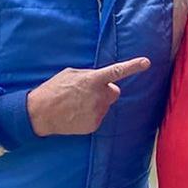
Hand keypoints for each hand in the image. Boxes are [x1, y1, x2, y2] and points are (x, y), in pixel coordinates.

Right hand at [27, 58, 150, 136]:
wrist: (41, 113)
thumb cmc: (54, 90)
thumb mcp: (70, 74)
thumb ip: (89, 75)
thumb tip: (99, 78)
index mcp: (92, 80)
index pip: (117, 71)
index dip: (133, 66)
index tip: (146, 62)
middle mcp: (98, 96)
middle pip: (114, 91)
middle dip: (106, 91)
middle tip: (88, 92)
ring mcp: (97, 112)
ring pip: (105, 105)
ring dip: (96, 103)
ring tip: (77, 104)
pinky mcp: (94, 125)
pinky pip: (98, 116)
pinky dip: (91, 115)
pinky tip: (77, 113)